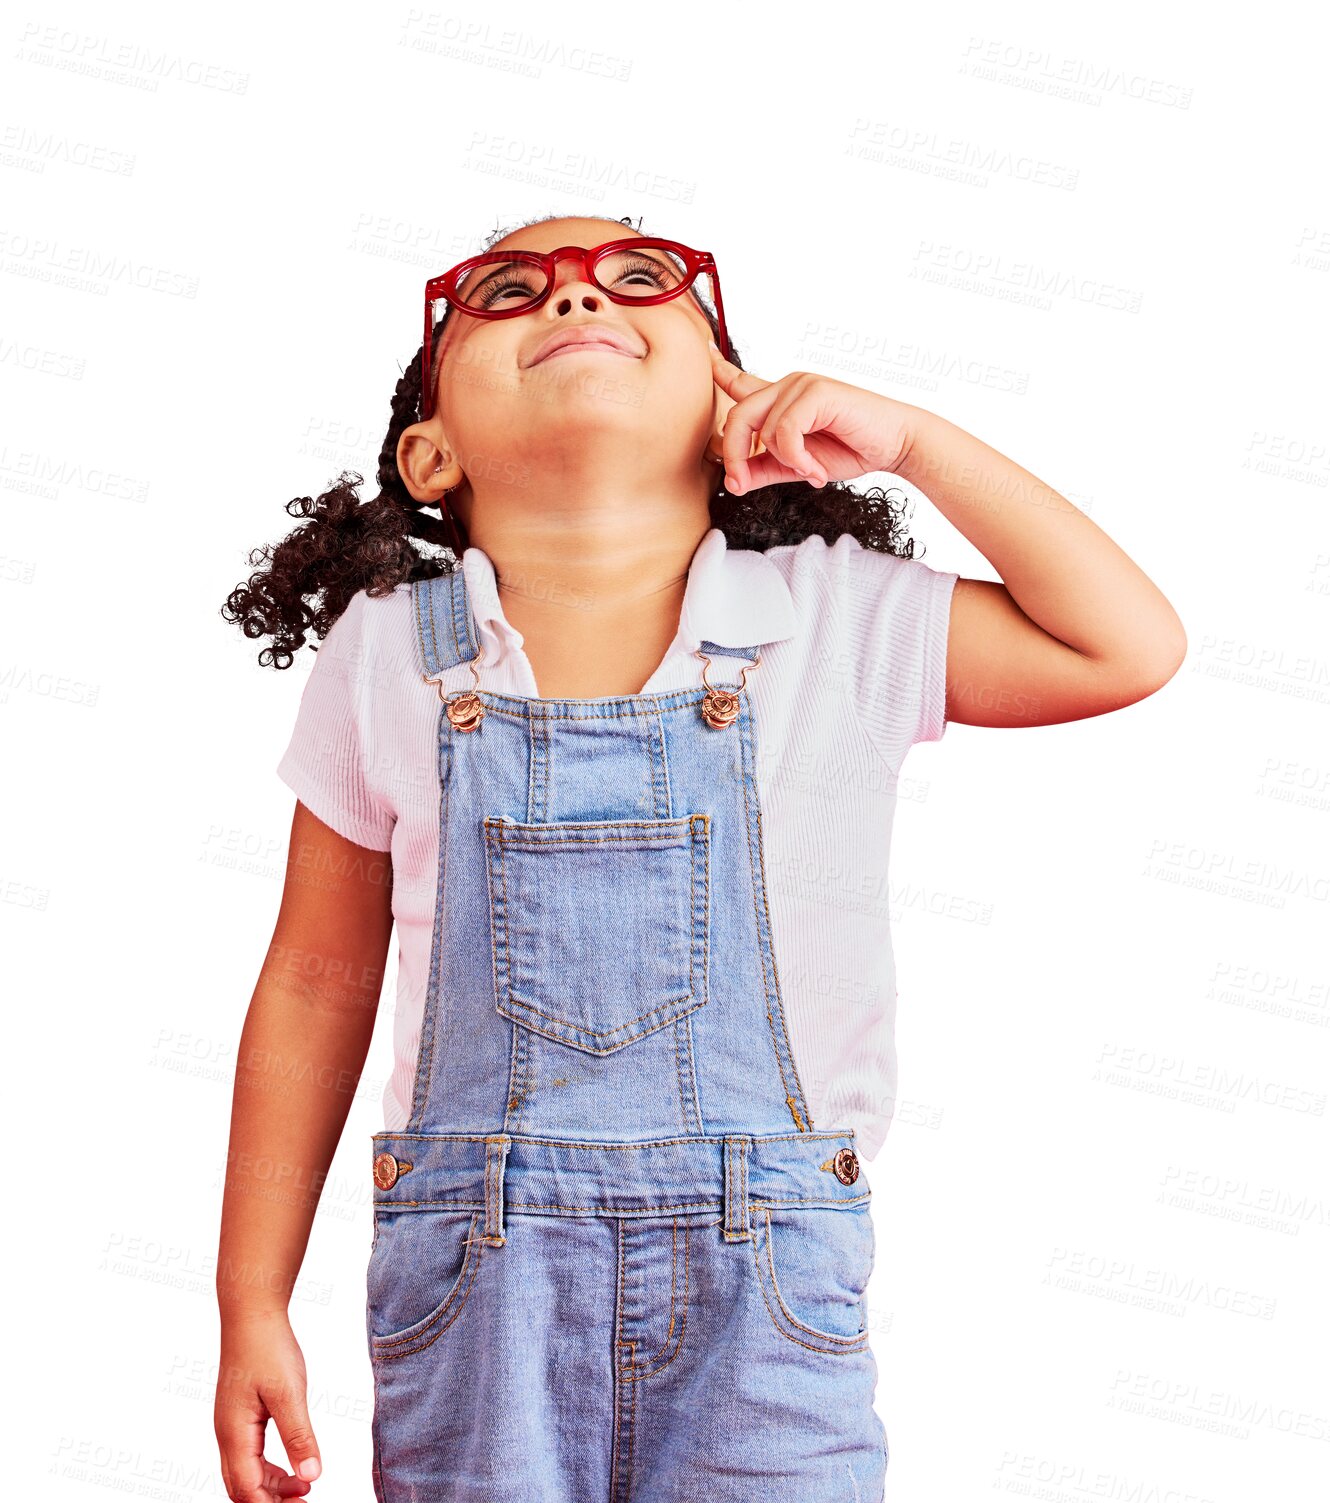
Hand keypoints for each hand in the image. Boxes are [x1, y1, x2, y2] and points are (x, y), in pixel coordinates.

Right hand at [215, 1310, 321, 1500]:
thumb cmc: (268, 1349)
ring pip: (245, 1473)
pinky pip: (250, 1456)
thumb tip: (311, 1476)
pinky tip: (293, 1465)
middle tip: (305, 1502)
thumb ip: (299, 1437)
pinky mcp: (239, 1416)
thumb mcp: (289, 1393)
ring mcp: (231, 1426)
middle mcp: (227, 1436)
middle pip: (242, 1488)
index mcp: (235, 1435)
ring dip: (272, 1487)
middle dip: (271, 1502)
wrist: (252, 1314)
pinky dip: (269, 1469)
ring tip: (305, 1488)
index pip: (248, 1489)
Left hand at [709, 342, 918, 495]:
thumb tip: (733, 482)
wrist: (894, 445)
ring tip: (808, 472)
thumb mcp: (798, 466)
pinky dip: (797, 458)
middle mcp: (787, 385)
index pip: (740, 382)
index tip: (703, 355)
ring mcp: (801, 385)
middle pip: (737, 415)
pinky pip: (784, 431)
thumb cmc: (851, 449)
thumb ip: (764, 470)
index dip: (718, 371)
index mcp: (781, 399)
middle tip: (743, 483)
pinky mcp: (816, 392)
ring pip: (761, 428)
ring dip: (783, 462)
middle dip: (734, 456)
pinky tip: (815, 470)